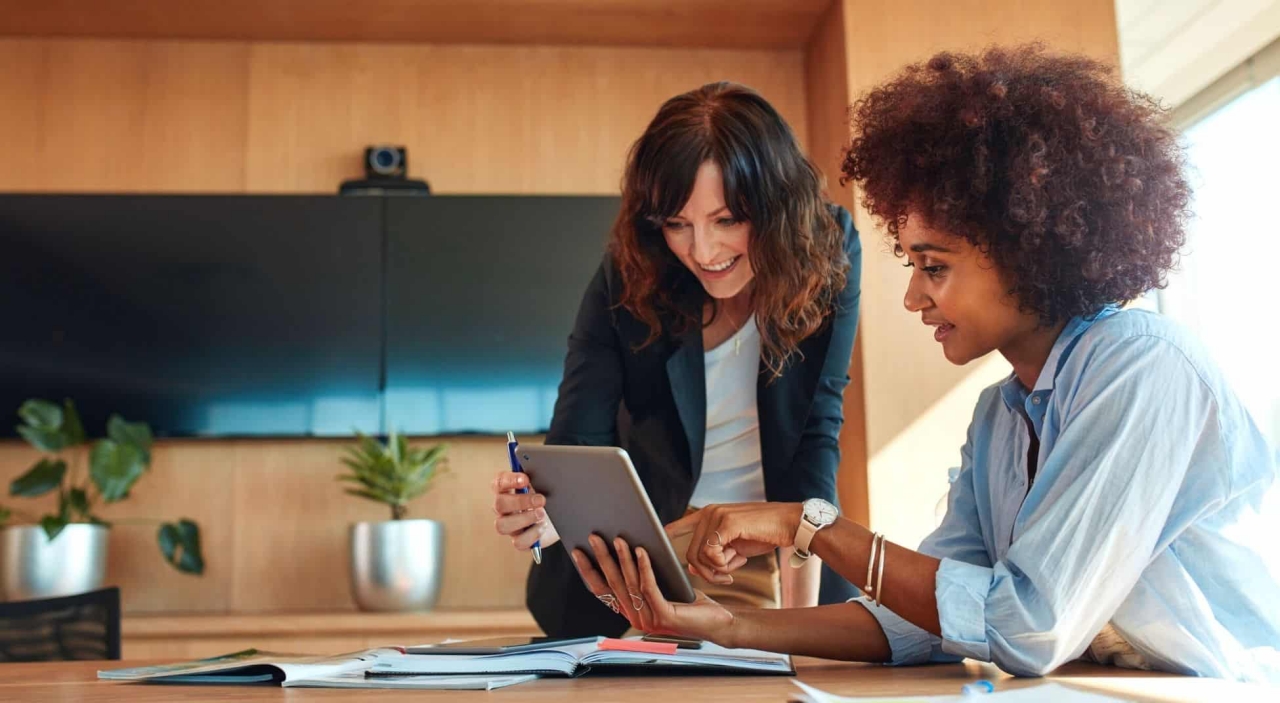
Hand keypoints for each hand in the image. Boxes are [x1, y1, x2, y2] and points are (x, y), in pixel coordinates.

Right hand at [491, 471, 559, 550]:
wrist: (563, 518)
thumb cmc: (549, 497)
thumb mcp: (545, 484)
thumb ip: (538, 475)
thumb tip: (539, 467)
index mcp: (507, 491)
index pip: (498, 483)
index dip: (509, 480)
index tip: (525, 479)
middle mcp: (504, 509)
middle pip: (499, 504)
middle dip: (520, 501)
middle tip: (541, 499)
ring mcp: (510, 526)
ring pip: (502, 526)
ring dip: (524, 519)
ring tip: (542, 514)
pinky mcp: (520, 540)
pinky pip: (518, 542)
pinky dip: (531, 535)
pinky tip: (542, 527)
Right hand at [570, 535, 734, 642]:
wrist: (718, 622)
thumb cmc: (690, 601)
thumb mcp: (662, 585)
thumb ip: (643, 575)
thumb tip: (627, 544)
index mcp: (631, 611)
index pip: (602, 590)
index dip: (588, 571)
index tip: (577, 551)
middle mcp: (635, 617)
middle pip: (613, 583)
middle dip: (601, 558)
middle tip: (593, 537)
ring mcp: (648, 619)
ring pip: (630, 583)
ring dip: (622, 558)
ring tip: (619, 538)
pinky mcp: (664, 616)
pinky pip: (649, 586)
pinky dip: (644, 566)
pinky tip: (641, 550)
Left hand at [666, 503, 803, 582]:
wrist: (790, 524)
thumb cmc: (764, 535)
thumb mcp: (735, 547)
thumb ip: (715, 555)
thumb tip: (693, 569)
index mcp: (710, 515)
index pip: (680, 525)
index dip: (668, 535)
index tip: (660, 543)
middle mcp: (709, 513)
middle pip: (690, 553)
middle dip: (706, 572)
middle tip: (726, 578)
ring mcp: (717, 515)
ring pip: (699, 556)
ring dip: (715, 571)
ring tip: (732, 570)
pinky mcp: (727, 523)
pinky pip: (711, 553)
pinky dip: (722, 565)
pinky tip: (738, 563)